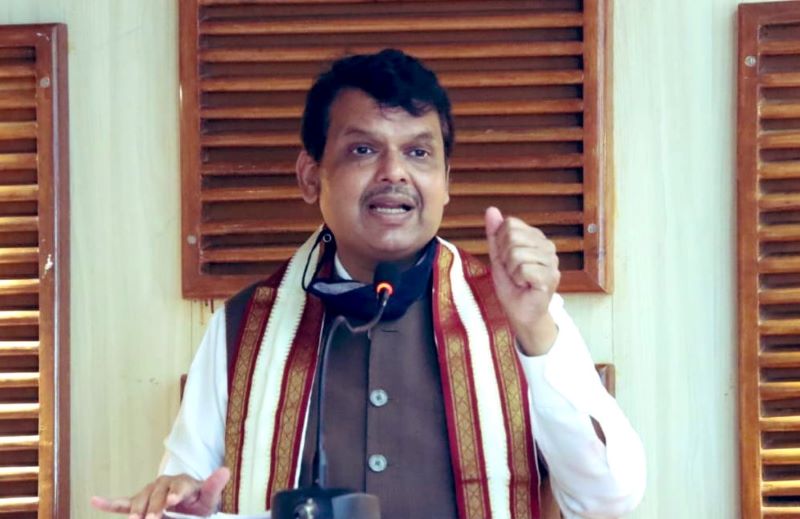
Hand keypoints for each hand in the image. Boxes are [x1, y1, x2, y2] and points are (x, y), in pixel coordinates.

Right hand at [90, 467, 229, 518]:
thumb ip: (214, 486)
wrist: (190, 507)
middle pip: (157, 493)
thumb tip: (225, 470)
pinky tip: (95, 501)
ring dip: (136, 510)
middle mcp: (165, 484)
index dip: (176, 493)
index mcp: (183, 482)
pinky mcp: (140, 502)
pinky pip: (123, 503)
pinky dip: (109, 503)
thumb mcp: (209, 498)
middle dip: (155, 506)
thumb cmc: (200, 503)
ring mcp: (150, 492)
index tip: (173, 502)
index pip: (179, 485)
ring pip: (140, 499)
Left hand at [484, 206, 559, 355]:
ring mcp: (552, 261)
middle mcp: (548, 246)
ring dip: (511, 271)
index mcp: (536, 238)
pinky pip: (523, 268)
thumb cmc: (511, 286)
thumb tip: (491, 210)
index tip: (507, 261)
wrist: (520, 313)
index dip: (500, 244)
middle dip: (505, 257)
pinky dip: (517, 280)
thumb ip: (495, 234)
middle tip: (513, 272)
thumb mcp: (498, 257)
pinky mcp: (550, 277)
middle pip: (513, 237)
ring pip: (517, 253)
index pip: (510, 224)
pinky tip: (525, 286)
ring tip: (519, 280)